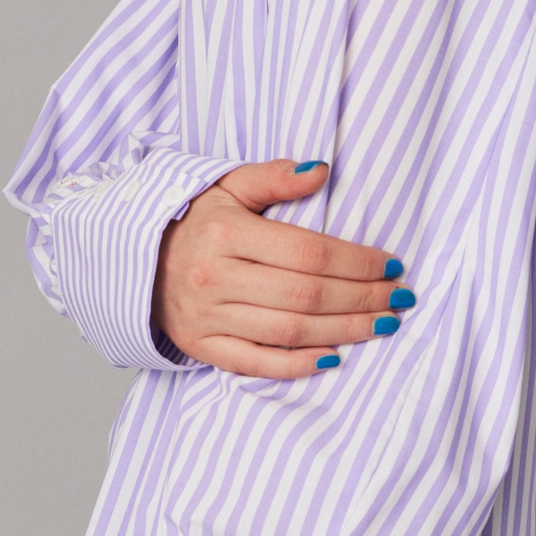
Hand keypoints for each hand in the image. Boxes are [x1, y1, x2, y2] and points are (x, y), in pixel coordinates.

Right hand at [153, 157, 409, 377]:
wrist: (135, 257)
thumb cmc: (194, 220)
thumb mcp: (226, 185)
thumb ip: (273, 177)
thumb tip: (321, 170)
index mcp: (226, 233)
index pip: (308, 252)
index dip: (357, 261)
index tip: (391, 264)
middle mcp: (214, 277)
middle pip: (306, 295)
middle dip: (362, 299)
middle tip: (400, 299)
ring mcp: (206, 317)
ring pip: (289, 332)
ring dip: (344, 332)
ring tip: (383, 325)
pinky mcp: (201, 346)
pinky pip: (256, 364)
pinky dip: (298, 365)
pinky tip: (334, 358)